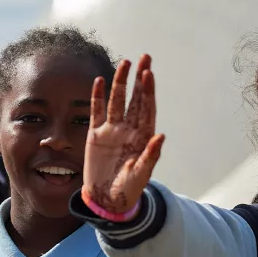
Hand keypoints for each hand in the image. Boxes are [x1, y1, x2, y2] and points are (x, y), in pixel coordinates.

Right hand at [83, 55, 165, 213]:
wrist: (107, 199)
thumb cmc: (128, 189)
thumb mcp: (142, 174)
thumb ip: (151, 155)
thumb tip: (161, 136)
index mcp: (143, 136)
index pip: (147, 108)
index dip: (148, 91)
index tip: (149, 73)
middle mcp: (129, 129)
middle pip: (135, 98)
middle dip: (139, 79)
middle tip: (144, 57)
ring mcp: (112, 130)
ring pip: (117, 101)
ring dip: (120, 82)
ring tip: (125, 63)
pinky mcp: (96, 135)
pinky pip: (96, 112)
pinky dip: (97, 97)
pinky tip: (98, 81)